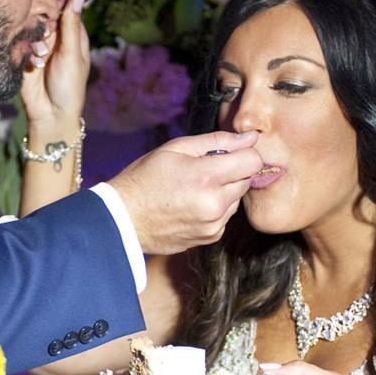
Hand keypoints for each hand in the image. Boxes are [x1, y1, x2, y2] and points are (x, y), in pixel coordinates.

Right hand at [22, 0, 88, 130]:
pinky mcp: (23, 57)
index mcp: (73, 35)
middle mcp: (55, 39)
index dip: (56, 4)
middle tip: (46, 36)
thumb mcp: (72, 54)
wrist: (50, 115)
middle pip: (44, 16)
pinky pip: (19, 44)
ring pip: (30, 30)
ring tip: (42, 57)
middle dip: (43, 25)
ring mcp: (38, 48)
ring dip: (35, 41)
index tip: (49, 4)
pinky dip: (25, 52)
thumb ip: (71, 25)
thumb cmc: (69, 86)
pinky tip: (33, 65)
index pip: (64, 8)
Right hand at [108, 130, 263, 254]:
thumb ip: (217, 141)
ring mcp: (214, 224)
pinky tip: (191, 205)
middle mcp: (215, 203)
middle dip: (232, 172)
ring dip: (224, 191)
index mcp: (206, 176)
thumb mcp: (176, 149)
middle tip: (204, 170)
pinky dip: (215, 209)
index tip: (229, 153)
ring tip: (193, 189)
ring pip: (237, 199)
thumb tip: (251, 137)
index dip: (244, 153)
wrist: (122, 219)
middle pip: (247, 180)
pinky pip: (225, 216)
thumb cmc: (144, 178)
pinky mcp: (210, 237)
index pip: (253, 161)